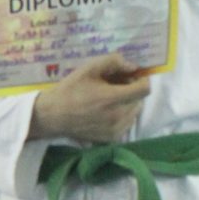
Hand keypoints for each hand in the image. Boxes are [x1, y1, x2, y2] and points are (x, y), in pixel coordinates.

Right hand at [27, 54, 149, 143]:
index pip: (145, 89)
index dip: (142, 79)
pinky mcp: (112, 138)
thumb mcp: (89, 68)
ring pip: (135, 112)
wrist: (53, 115)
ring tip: (110, 99)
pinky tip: (106, 111)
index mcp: (113, 98)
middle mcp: (118, 116)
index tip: (131, 76)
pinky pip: (126, 124)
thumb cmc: (71, 89)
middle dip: (132, 90)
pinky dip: (122, 116)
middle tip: (115, 86)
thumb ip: (114, 61)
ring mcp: (116, 130)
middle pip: (140, 100)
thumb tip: (133, 66)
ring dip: (128, 103)